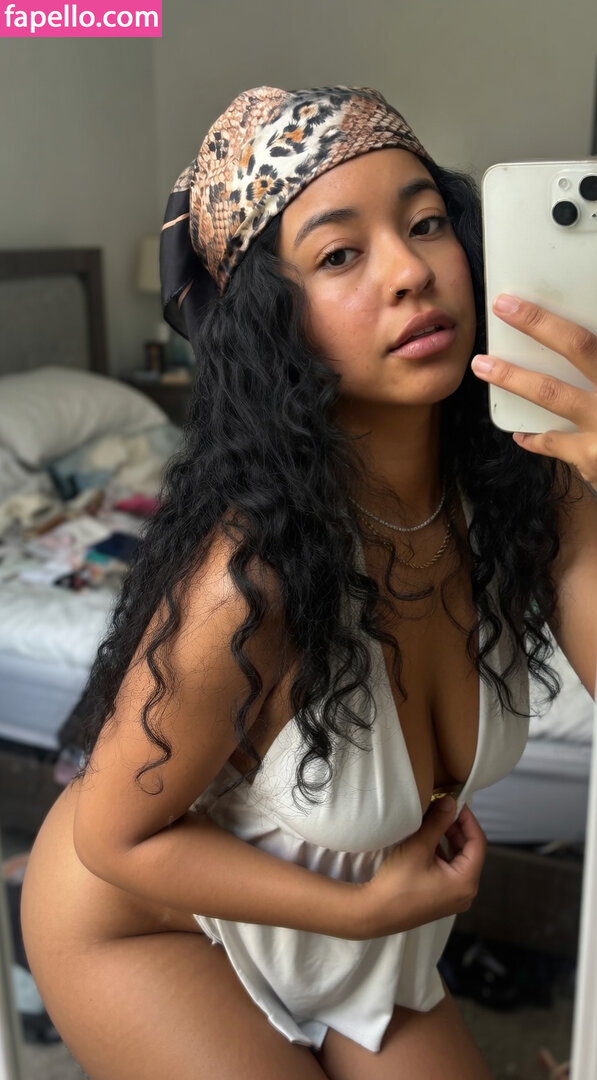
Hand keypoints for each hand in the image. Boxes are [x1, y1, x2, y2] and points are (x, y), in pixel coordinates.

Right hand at [359, 798, 486, 938]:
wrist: (374, 913)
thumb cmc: (398, 882)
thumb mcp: (419, 847)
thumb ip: (438, 822)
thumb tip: (451, 802)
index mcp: (466, 882)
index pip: (478, 843)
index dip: (468, 820)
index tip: (455, 803)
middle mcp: (466, 893)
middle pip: (470, 853)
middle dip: (457, 829)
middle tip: (442, 810)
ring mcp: (454, 899)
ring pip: (459, 862)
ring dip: (449, 841)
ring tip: (434, 823)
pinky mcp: (441, 900)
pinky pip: (450, 872)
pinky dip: (443, 855)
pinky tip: (427, 843)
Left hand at [471, 294, 596, 487]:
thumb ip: (594, 364)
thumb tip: (580, 349)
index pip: (591, 338)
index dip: (562, 316)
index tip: (537, 298)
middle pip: (579, 347)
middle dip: (538, 324)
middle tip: (504, 306)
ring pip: (552, 393)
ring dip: (513, 377)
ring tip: (484, 366)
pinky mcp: (591, 458)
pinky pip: (553, 442)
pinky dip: (534, 437)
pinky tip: (522, 433)